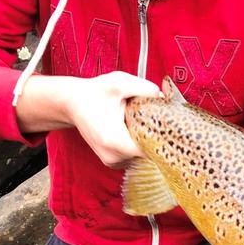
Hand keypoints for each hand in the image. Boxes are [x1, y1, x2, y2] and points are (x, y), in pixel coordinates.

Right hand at [15, 71, 160, 167]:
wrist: (73, 103)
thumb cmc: (94, 93)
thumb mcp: (120, 82)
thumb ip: (145, 88)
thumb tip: (165, 98)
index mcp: (114, 140)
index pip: (151, 151)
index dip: (164, 140)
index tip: (170, 127)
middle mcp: (113, 156)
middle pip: (149, 155)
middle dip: (156, 137)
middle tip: (157, 118)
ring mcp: (112, 162)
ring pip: (143, 157)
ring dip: (147, 141)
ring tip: (140, 122)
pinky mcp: (113, 161)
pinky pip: (135, 156)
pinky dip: (139, 144)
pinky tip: (135, 129)